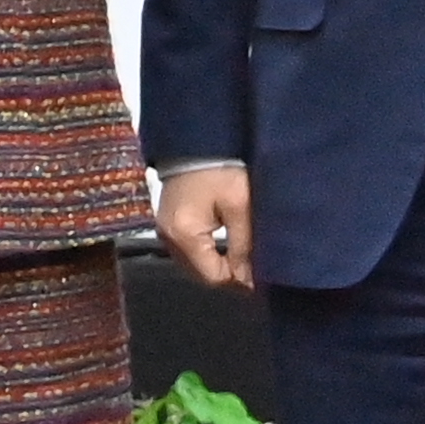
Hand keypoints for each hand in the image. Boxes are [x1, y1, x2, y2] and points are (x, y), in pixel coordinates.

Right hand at [156, 163, 256, 293]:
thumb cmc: (220, 170)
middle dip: (228, 275)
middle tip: (253, 266)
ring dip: (217, 266)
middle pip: (201, 276)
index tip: (260, 274)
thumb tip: (248, 280)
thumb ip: (242, 246)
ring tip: (240, 257)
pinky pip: (188, 254)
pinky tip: (223, 247)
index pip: (212, 277)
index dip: (238, 280)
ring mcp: (165, 232)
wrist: (196, 143)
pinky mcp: (167, 225)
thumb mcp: (239, 207)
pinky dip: (206, 256)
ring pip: (194, 267)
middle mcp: (168, 238)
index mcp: (184, 234)